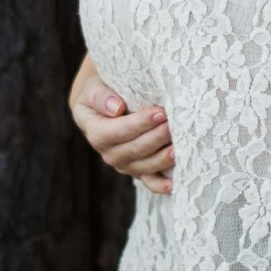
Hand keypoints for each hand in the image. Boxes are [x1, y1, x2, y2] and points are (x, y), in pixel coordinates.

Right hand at [68, 57, 173, 194]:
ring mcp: (123, 162)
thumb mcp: (95, 85)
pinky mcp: (138, 168)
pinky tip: (175, 184)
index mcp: (92, 127)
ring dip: (160, 159)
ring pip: (141, 167)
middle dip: (153, 140)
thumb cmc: (104, 86)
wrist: (109, 98)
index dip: (135, 125)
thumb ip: (100, 95)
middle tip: (173, 126)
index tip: (159, 112)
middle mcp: (106, 150)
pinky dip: (161, 184)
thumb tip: (116, 108)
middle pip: (129, 151)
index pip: (111, 133)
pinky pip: (149, 181)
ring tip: (178, 148)